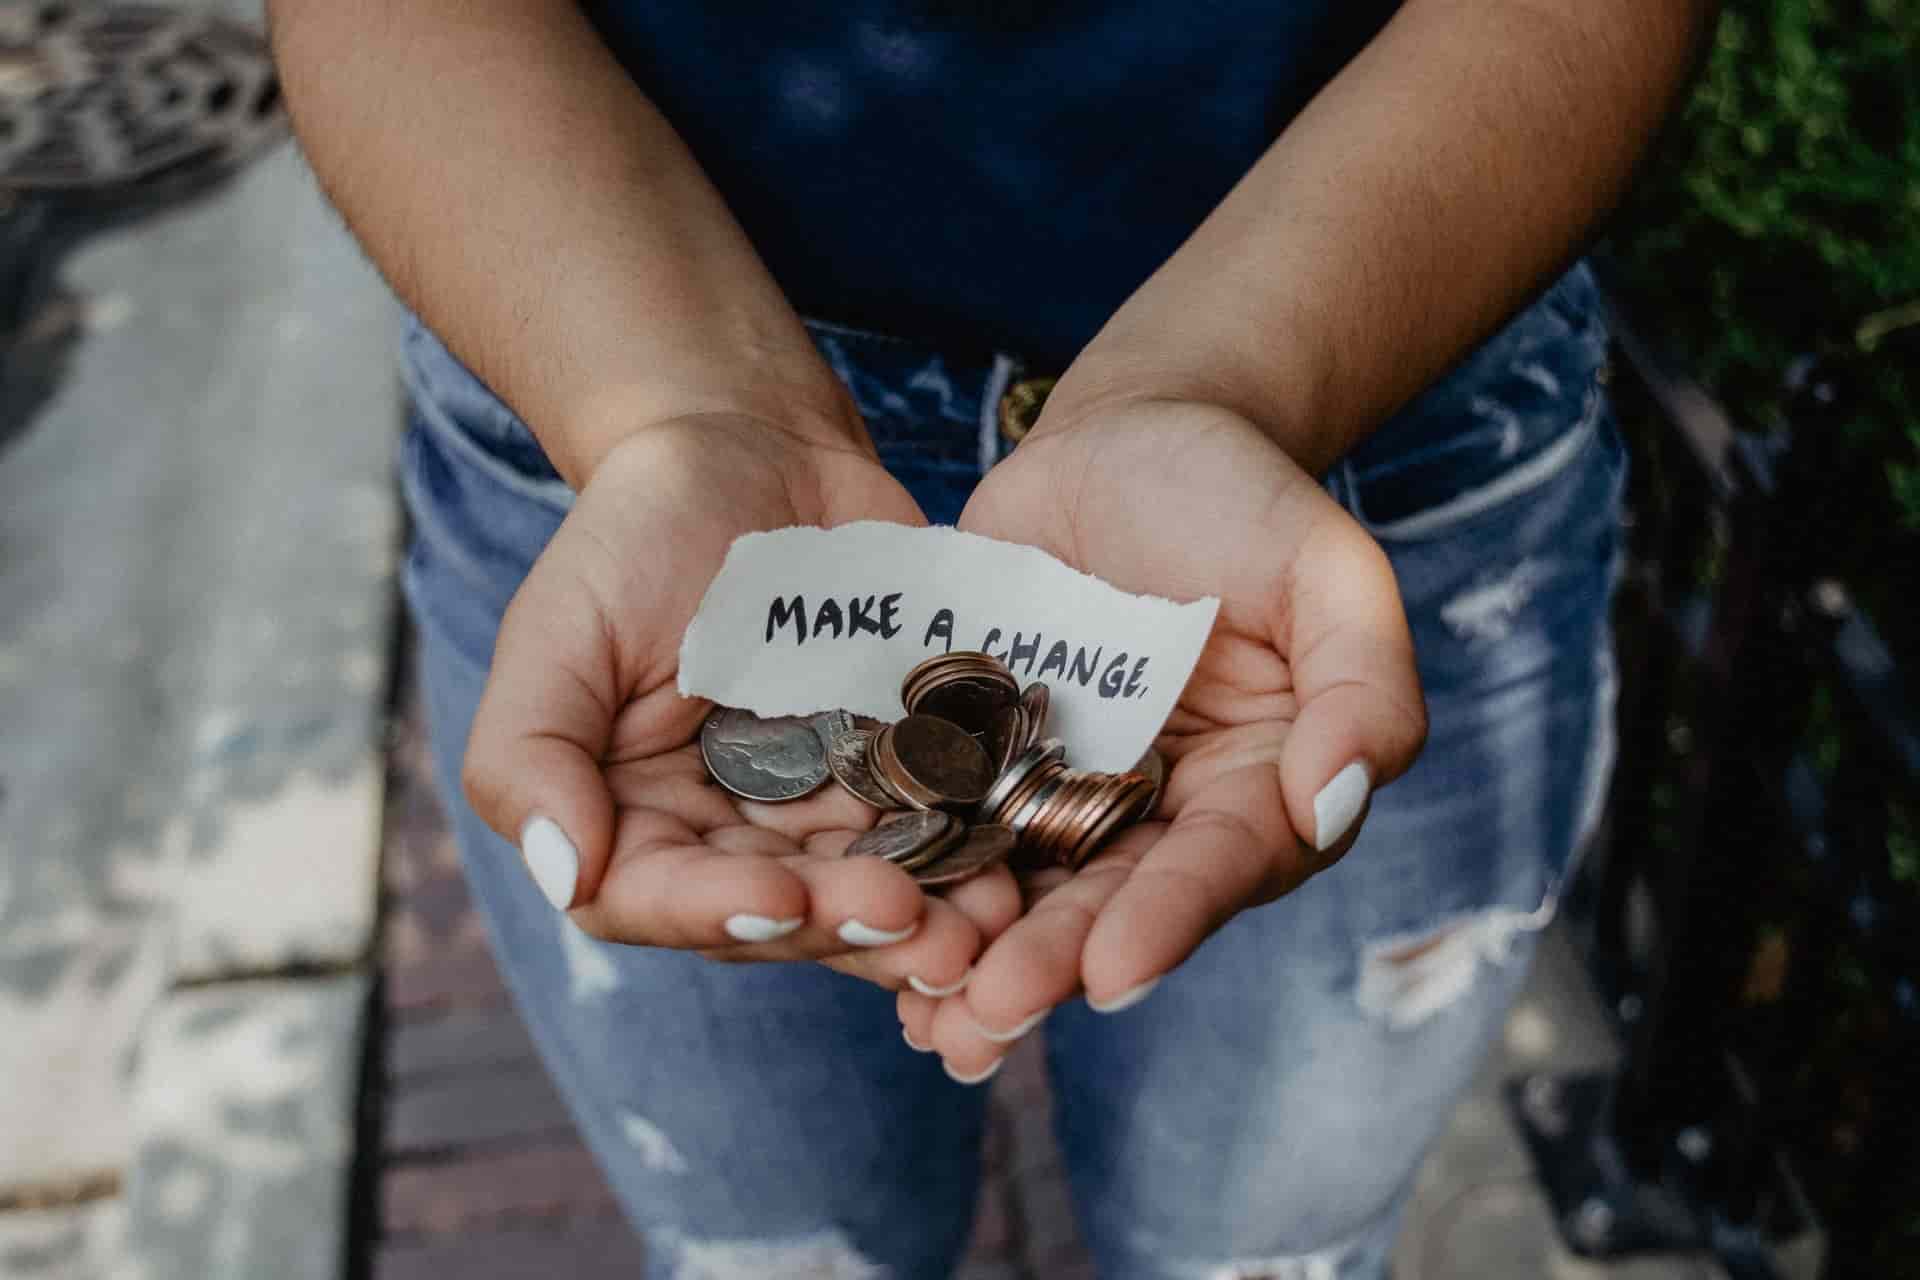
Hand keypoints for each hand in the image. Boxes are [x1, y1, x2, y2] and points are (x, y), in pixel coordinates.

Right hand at [461, 413, 1020, 991]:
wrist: (752, 449)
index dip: (720, 912)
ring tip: (986, 926)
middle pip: (783, 914)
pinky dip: (978, 855)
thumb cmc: (635, 535)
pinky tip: (1018, 871)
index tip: (783, 898)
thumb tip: (565, 874)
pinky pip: (943, 828)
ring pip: (872, 891)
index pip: (659, 899)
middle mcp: (730, 837)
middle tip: (915, 923)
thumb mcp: (558, 630)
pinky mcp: (905, 771)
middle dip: (847, 926)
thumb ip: (530, 755)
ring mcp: (825, 810)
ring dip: (931, 920)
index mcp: (634, 821)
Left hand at [900, 398, 1426, 1076]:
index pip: (1220, 865)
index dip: (1169, 919)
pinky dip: (912, 878)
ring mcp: (1063, 790)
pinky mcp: (981, 758)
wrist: (1127, 437)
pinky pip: (945, 825)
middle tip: (989, 1014)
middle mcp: (1160, 813)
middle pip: (1110, 901)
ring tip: (925, 1016)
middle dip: (1052, 962)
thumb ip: (1362, 684)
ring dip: (975, 956)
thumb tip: (1334, 803)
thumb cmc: (1243, 496)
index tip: (1114, 972)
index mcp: (1257, 787)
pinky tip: (863, 928)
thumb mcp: (1328, 569)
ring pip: (1023, 889)